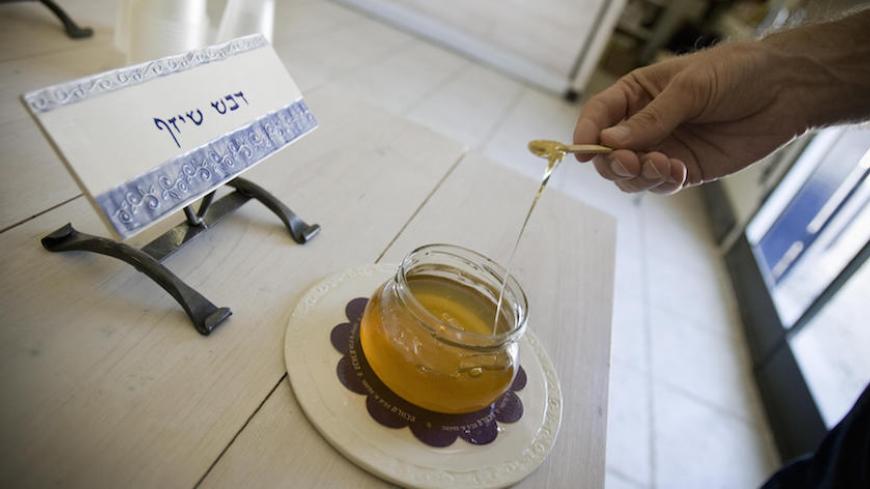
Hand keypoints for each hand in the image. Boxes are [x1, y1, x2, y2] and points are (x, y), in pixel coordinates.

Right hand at [573, 41, 811, 193]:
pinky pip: (658, 185)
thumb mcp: (689, 89)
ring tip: (663, 165)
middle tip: (632, 161)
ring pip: (629, 175)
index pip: (599, 115)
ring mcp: (662, 148)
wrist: (786, 90)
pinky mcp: (683, 170)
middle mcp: (643, 124)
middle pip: (608, 153)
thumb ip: (651, 119)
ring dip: (638, 176)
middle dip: (614, 161)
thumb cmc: (736, 73)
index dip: (586, 132)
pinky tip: (678, 171)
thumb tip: (610, 142)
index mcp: (637, 94)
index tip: (583, 151)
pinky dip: (661, 183)